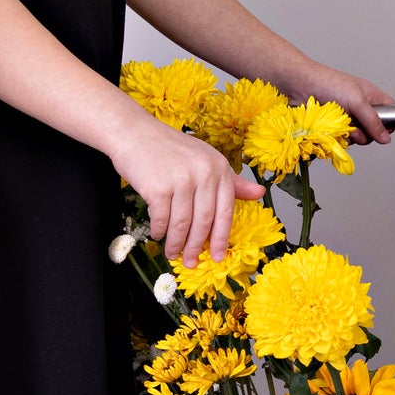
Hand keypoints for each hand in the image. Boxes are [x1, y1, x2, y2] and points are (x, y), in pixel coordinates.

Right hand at [112, 117, 259, 265]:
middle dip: (196, 247)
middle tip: (190, 261)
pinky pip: (162, 219)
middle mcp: (203, 173)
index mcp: (218, 168)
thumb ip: (232, 181)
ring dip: (176, 244)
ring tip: (172, 253)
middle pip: (204, 222)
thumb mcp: (205, 160)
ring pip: (182, 224)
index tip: (216, 257)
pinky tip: (158, 234)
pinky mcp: (158, 187)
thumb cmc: (168, 149)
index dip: (221, 238)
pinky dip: (159, 231)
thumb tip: (260, 193)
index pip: (225, 211)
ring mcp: (181, 180)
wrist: (133, 133)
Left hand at [300, 65, 394, 145]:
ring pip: (358, 137)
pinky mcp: (333, 126)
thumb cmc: (328, 84)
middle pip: (374, 129)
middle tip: (357, 128)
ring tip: (342, 127)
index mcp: (371, 96)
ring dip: (352, 136)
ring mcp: (346, 117)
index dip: (390, 122)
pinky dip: (339, 138)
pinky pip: (343, 139)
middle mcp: (360, 107)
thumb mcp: (357, 101)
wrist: (299, 86)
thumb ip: (373, 121)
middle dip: (366, 133)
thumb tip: (386, 138)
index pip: (391, 111)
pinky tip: (333, 131)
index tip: (383, 130)